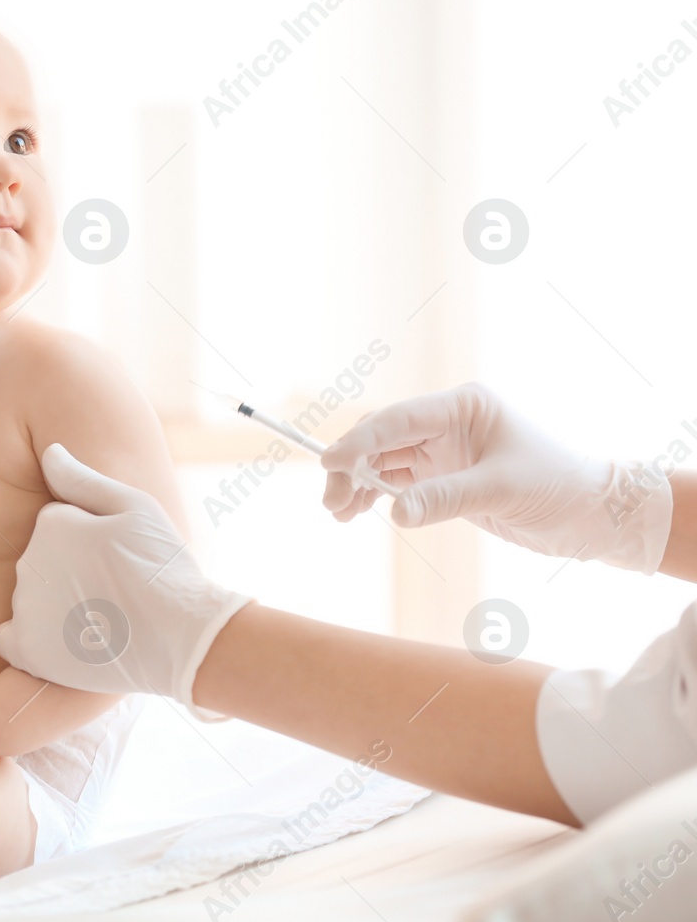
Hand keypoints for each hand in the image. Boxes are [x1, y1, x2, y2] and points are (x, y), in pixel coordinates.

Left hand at [0, 443, 251, 711]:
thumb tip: (50, 452)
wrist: (179, 635)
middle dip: (70, 570)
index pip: (55, 526)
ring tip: (103, 615)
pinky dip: (31, 637)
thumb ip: (83, 479)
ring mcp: (26, 607)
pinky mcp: (28, 648)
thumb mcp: (135, 507)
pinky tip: (65, 638)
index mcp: (50, 523)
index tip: (118, 557)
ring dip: (55, 603)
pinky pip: (8, 638)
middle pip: (41, 561)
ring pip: (31, 597)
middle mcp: (29, 562)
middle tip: (114, 586)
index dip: (90, 541)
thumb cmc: (162, 567)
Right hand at [321, 382, 672, 573]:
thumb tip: (395, 512)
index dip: (359, 441)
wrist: (591, 515)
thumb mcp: (501, 490)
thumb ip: (445, 498)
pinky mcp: (442, 476)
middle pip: (381, 438)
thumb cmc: (559, 487)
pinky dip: (375, 496)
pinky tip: (358, 513)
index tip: (330, 464)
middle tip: (333, 502)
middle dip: (352, 467)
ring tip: (339, 513)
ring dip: (358, 485)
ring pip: (382, 461)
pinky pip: (396, 482)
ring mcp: (442, 450)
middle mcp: (447, 423)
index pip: (397, 420)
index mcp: (463, 406)